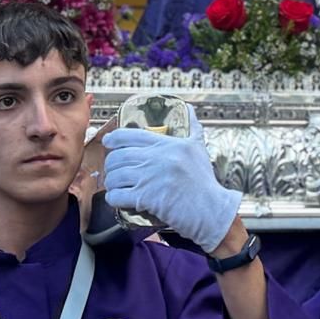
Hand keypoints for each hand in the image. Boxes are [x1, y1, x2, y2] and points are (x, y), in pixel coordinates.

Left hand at [102, 107, 241, 253]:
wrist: (210, 209)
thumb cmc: (204, 181)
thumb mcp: (199, 147)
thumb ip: (193, 126)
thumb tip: (189, 109)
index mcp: (167, 144)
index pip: (130, 135)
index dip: (114, 138)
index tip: (108, 141)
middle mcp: (156, 158)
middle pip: (118, 156)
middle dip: (111, 164)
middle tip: (113, 169)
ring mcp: (150, 178)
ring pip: (115, 176)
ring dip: (111, 182)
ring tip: (115, 186)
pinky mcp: (146, 198)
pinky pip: (118, 195)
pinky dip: (113, 198)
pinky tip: (117, 198)